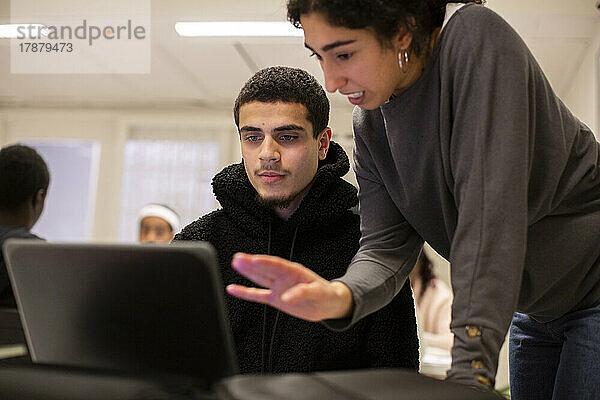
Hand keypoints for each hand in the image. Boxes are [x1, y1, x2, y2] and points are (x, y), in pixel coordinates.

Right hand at [227, 253, 353, 321]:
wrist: (328, 304)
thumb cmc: (326, 294)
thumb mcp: (319, 293)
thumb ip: (303, 293)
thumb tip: (288, 297)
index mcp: (295, 272)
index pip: (277, 265)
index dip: (265, 262)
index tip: (254, 260)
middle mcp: (283, 277)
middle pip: (265, 268)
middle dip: (251, 263)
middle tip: (238, 258)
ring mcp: (278, 287)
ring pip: (259, 278)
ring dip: (247, 271)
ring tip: (235, 263)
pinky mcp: (275, 299)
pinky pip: (258, 295)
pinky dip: (245, 293)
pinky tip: (234, 289)